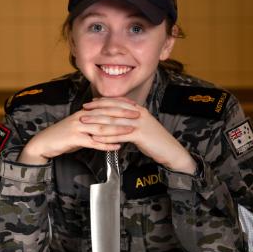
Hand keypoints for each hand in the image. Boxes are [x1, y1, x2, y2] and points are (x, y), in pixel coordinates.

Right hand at [18, 107, 139, 164]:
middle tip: (138, 115)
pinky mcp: (74, 139)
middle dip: (123, 114)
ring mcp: (78, 127)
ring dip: (118, 129)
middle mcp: (82, 117)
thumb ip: (92, 124)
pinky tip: (116, 147)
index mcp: (85, 112)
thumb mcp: (79, 127)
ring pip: (101, 128)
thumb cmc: (63, 136)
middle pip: (106, 114)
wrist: (44, 143)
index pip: (105, 105)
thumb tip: (106, 125)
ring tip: (131, 131)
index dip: (120, 105)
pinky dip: (106, 145)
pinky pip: (93, 142)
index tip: (135, 105)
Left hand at [80, 97, 197, 173]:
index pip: (116, 102)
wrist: (170, 149)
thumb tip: (117, 119)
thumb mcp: (142, 125)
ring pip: (113, 122)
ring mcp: (138, 123)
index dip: (102, 102)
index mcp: (137, 109)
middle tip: (82, 112)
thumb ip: (130, 120)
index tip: (90, 103)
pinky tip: (96, 139)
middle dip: (95, 110)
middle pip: (112, 110)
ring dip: (97, 123)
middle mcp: (137, 113)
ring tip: (84, 124)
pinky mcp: (139, 135)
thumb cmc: (155, 140)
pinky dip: (106, 137)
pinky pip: (119, 135)